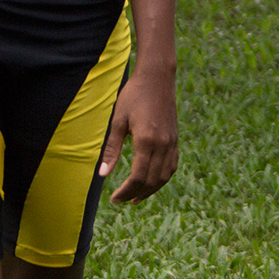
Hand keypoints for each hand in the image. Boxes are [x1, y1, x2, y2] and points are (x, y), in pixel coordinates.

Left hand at [99, 64, 177, 203]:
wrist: (157, 77)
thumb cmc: (133, 95)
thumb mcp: (118, 121)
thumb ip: (111, 149)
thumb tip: (102, 174)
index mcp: (146, 140)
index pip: (138, 177)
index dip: (126, 191)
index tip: (114, 198)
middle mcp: (162, 144)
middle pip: (151, 180)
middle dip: (135, 194)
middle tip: (121, 200)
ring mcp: (172, 142)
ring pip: (164, 176)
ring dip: (150, 190)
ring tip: (136, 197)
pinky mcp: (175, 138)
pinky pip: (172, 166)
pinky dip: (163, 178)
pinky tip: (152, 182)